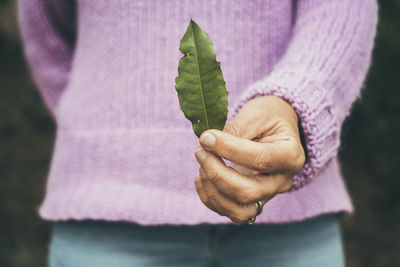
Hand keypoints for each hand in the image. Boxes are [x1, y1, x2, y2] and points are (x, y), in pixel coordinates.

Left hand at [194, 95, 305, 223]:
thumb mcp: (256, 114)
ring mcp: (267, 195)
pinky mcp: (252, 202)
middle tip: (200, 150)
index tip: (206, 138)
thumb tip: (208, 143)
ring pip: (239, 211)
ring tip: (202, 163)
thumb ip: (235, 129)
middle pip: (248, 192)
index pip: (260, 159)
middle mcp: (282, 181)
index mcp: (290, 155)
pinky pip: (229, 212)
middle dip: (217, 174)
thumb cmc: (267, 117)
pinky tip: (202, 176)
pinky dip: (210, 198)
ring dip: (212, 190)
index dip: (229, 150)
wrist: (275, 128)